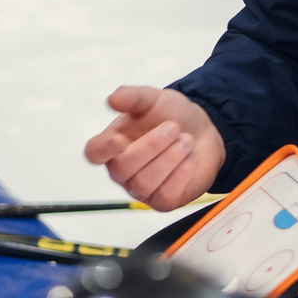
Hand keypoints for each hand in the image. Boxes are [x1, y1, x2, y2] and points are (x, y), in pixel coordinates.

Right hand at [84, 86, 223, 210]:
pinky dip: (181, 174)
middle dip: (152, 146)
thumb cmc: (170, 115)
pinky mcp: (162, 201)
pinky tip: (191, 157)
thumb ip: (132, 97)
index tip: (120, 139)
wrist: (203, 130)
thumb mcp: (152, 99)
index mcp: (112, 144)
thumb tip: (112, 99)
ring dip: (170, 158)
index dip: (104, 149)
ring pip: (144, 183)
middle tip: (174, 127)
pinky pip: (165, 196)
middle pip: (122, 168)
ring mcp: (140, 188)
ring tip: (187, 140)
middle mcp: (121, 170)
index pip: (94, 153)